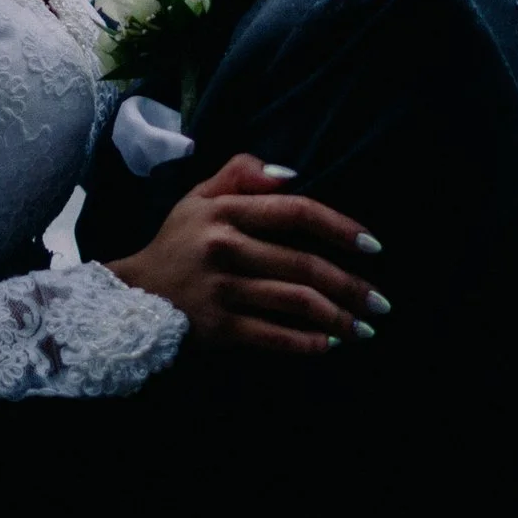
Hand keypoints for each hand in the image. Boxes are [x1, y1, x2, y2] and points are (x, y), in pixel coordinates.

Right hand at [105, 153, 385, 353]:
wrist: (135, 296)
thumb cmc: (178, 242)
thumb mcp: (199, 196)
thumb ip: (241, 172)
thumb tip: (292, 174)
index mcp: (224, 211)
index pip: (295, 211)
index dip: (340, 227)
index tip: (373, 246)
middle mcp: (224, 248)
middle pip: (303, 264)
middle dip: (352, 286)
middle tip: (382, 302)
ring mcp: (222, 291)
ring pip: (295, 304)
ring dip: (339, 318)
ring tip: (366, 329)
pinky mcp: (219, 328)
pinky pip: (274, 337)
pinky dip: (308, 343)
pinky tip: (332, 345)